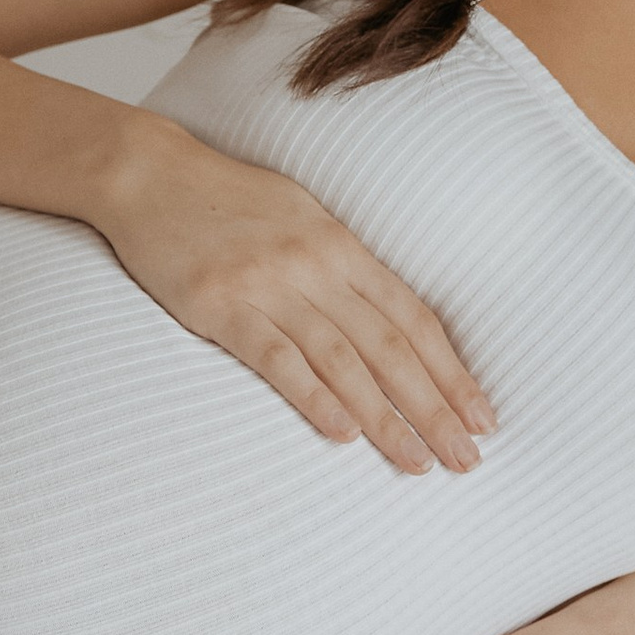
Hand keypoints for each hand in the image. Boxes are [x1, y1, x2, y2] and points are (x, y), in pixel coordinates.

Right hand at [90, 119, 494, 473]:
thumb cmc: (228, 200)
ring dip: (385, 416)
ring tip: (418, 461)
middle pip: (390, 345)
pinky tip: (342, 434)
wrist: (150, 173)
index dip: (453, 371)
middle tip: (468, 459)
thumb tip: (390, 319)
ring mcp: (267, 285)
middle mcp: (314, 265)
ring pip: (342, 359)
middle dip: (435, 406)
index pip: (413, 318)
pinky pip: (275, 357)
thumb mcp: (302, 216)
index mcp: (341, 246)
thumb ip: (344, 267)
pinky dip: (313, 397)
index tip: (483, 417)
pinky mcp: (220, 305)